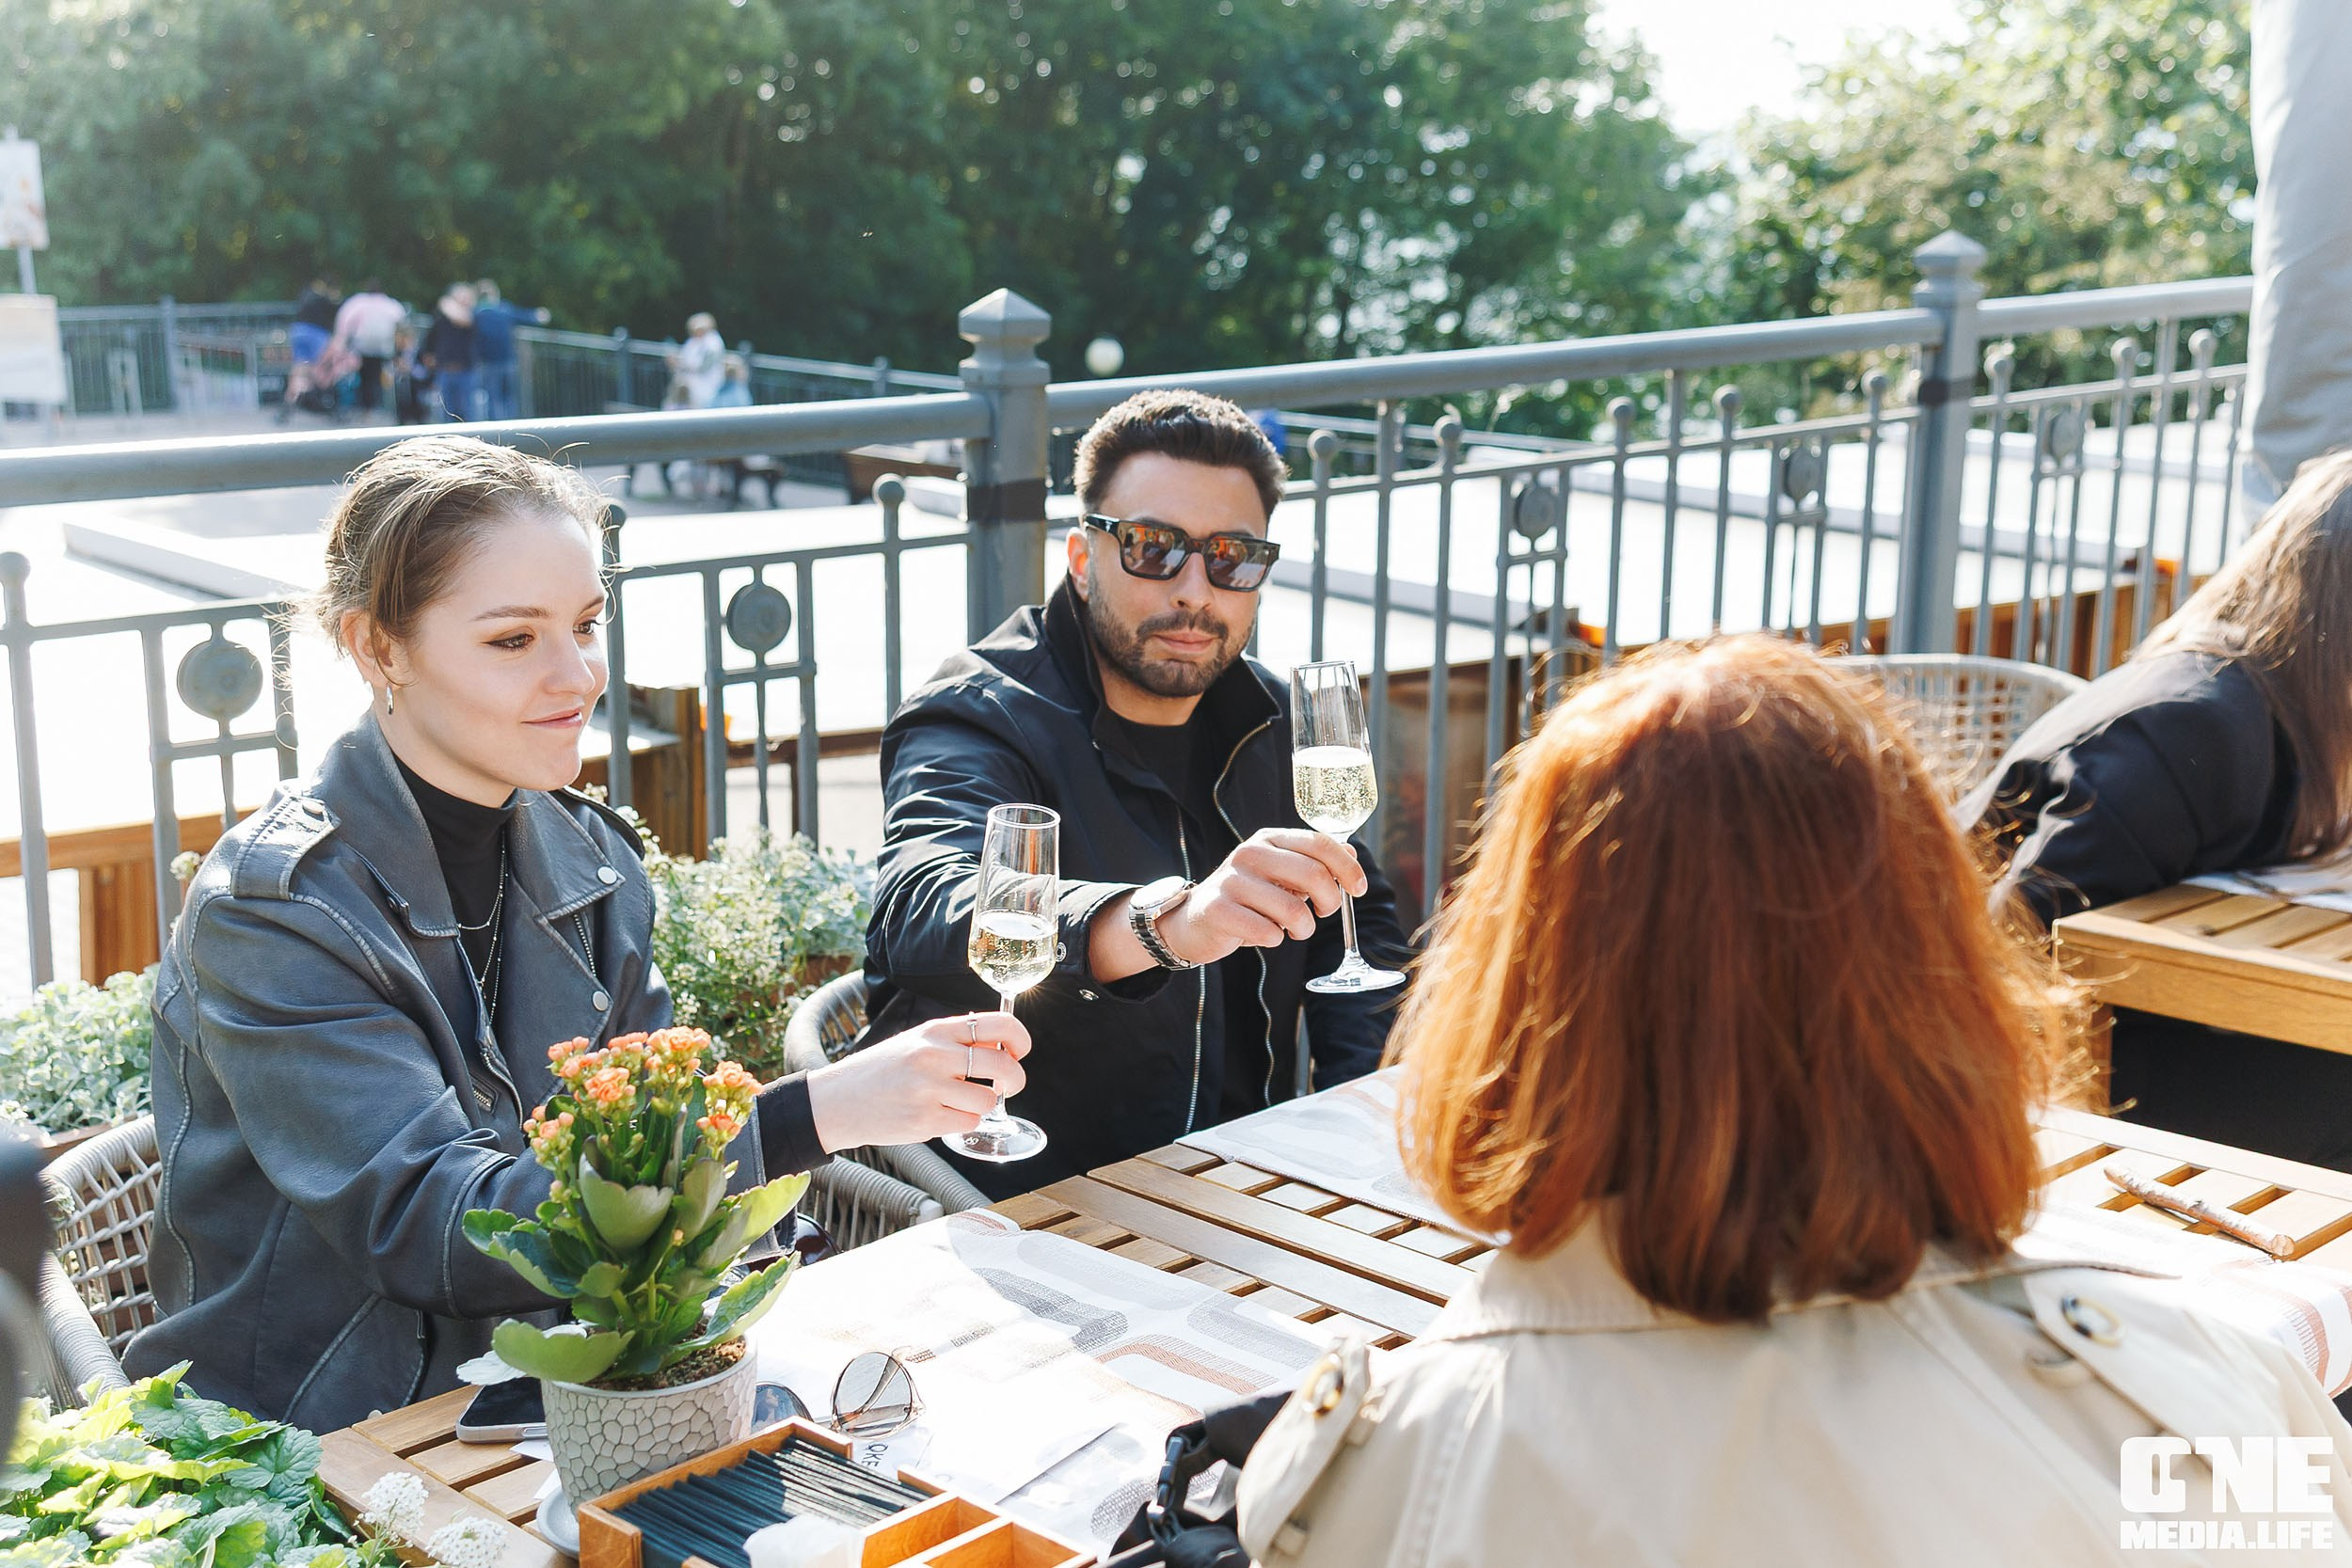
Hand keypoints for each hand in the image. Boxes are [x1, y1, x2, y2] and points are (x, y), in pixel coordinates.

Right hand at [803, 1011, 1029, 1151]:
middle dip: (1015, 1080)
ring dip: (981, 1106)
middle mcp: (935, 1054)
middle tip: (1007, 1086)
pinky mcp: (925, 1119)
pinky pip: (968, 1123)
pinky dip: (962, 1122)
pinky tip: (940, 1116)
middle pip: (1003, 1066)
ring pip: (988, 1100)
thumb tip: (1002, 1047)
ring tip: (958, 1103)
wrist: (837, 1100)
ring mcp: (929, 1088)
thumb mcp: (917, 1042)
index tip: (1019, 1053)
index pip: (999, 1025)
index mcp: (936, 1030)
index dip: (1020, 1040)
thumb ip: (956, 1042)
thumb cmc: (882, 1071)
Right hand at [1161, 828, 1367, 965]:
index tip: (1358, 890)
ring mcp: (1232, 881)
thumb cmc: (1247, 898)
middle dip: (1330, 902)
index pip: (1320, 843)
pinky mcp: (1219, 910)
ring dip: (1303, 929)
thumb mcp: (1279, 874)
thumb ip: (1313, 862)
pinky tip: (1263, 934)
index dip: (1348, 868)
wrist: (1195, 920)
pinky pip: (1269, 933)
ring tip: (1292, 930)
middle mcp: (1250, 853)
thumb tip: (1352, 855)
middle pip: (1314, 875)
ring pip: (1295, 911)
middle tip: (1324, 914)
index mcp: (1269, 839)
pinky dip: (1275, 940)